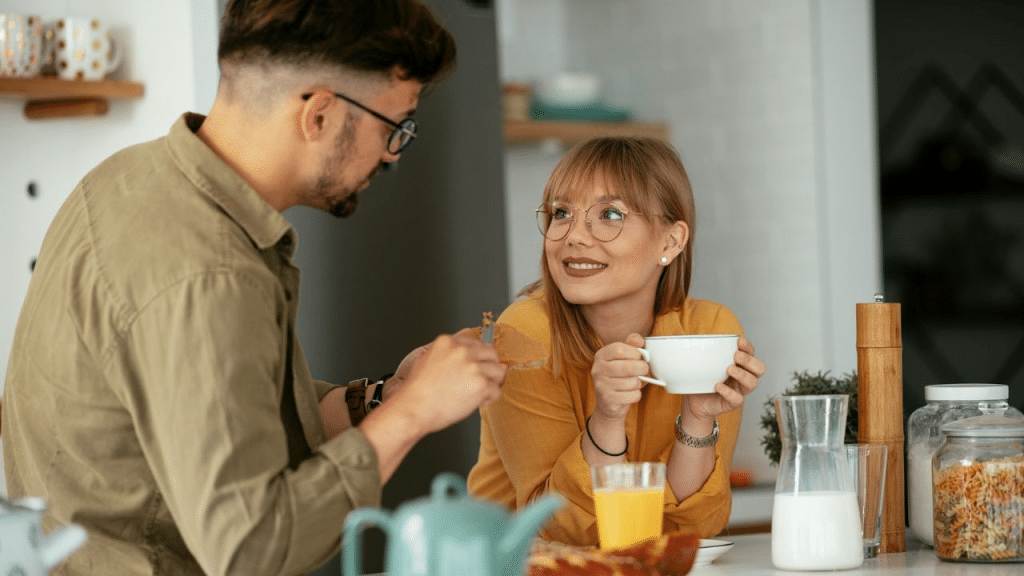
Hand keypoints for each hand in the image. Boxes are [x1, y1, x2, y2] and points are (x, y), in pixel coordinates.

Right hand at [386, 328, 505, 434]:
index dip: (479, 358)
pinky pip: (496, 391)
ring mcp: (473, 367)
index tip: (478, 367)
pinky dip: (489, 399)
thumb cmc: (417, 390)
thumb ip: (448, 350)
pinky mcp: (480, 385)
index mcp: (449, 342)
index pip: (477, 343)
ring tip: (479, 393)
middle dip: (490, 368)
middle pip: (492, 354)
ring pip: (498, 371)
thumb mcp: (427, 358)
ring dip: (492, 383)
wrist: (413, 408)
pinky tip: (477, 402)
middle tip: (483, 381)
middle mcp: (462, 351)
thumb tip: (468, 343)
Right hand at [591, 333, 648, 422]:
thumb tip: (638, 340)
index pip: (620, 348)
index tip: (639, 357)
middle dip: (642, 368)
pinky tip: (629, 393)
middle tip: (643, 370)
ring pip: (632, 382)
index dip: (634, 352)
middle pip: (628, 366)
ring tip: (632, 383)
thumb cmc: (619, 376)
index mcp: (601, 355)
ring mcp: (601, 385)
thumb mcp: (623, 357)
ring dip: (638, 383)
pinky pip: (633, 395)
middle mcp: (598, 369)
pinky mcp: (608, 400)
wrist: (608, 403)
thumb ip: (632, 345)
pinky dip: (636, 395)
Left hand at [681, 336, 765, 421]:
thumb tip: (689, 337)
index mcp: (739, 364)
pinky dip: (728, 391)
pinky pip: (738, 398)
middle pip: (760, 368)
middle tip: (736, 356)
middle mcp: (743, 377)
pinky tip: (718, 386)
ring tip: (729, 369)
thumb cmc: (701, 380)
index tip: (739, 341)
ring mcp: (739, 390)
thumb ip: (704, 352)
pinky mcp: (733, 403)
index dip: (748, 347)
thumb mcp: (703, 363)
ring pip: (752, 383)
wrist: (694, 402)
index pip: (751, 353)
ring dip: (742, 374)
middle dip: (749, 360)